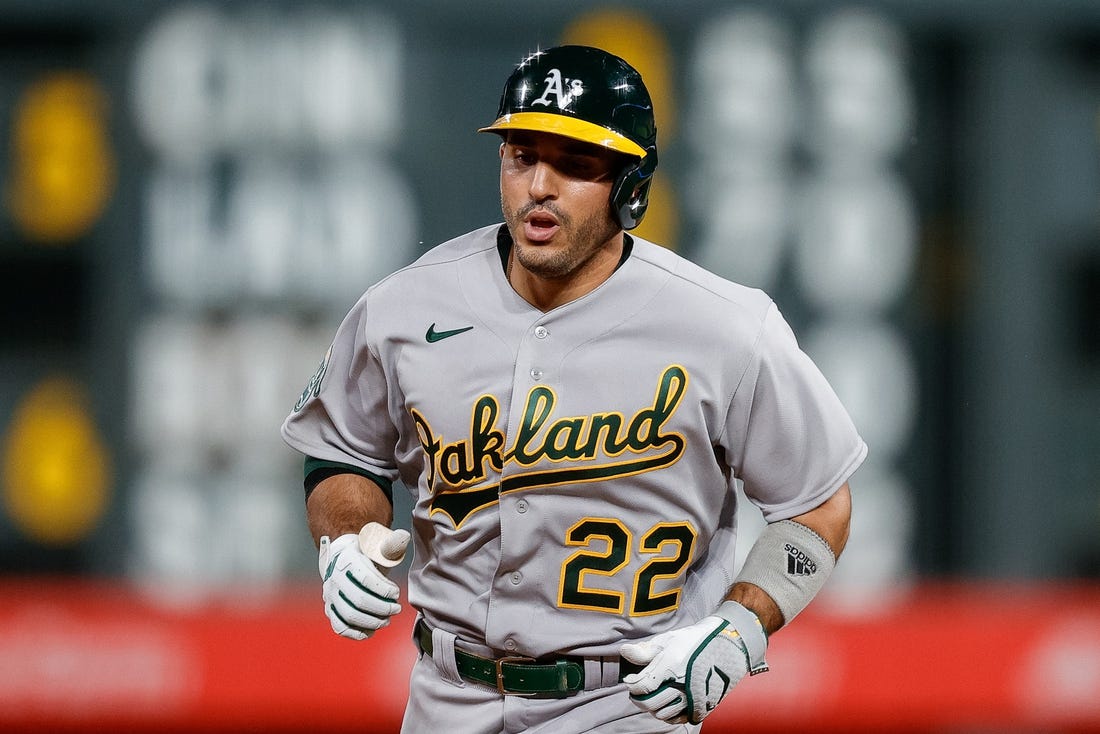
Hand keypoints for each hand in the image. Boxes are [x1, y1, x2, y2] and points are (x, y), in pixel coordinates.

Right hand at [318, 524, 409, 640]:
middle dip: (382, 607)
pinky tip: (371, 630)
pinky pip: (340, 627)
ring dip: (372, 621)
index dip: (385, 589)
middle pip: (358, 599)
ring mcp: (330, 595)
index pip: (366, 578)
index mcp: (346, 560)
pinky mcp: (330, 609)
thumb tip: (403, 536)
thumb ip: (391, 542)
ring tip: (387, 620)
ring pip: (349, 615)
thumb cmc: (365, 553)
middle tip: (396, 609)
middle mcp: (334, 578)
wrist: (343, 557)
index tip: (397, 592)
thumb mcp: (377, 543)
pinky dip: (356, 633)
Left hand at [621, 602, 766, 724]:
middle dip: (639, 698)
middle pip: (649, 704)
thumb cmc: (695, 640)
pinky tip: (668, 703)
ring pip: (663, 714)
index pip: (642, 686)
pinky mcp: (703, 707)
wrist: (728, 645)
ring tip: (653, 696)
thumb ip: (646, 650)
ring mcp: (693, 698)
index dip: (632, 685)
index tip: (630, 681)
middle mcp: (682, 685)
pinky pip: (679, 719)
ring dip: (653, 707)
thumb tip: (624, 652)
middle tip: (637, 691)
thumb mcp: (669, 639)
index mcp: (672, 666)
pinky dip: (669, 715)